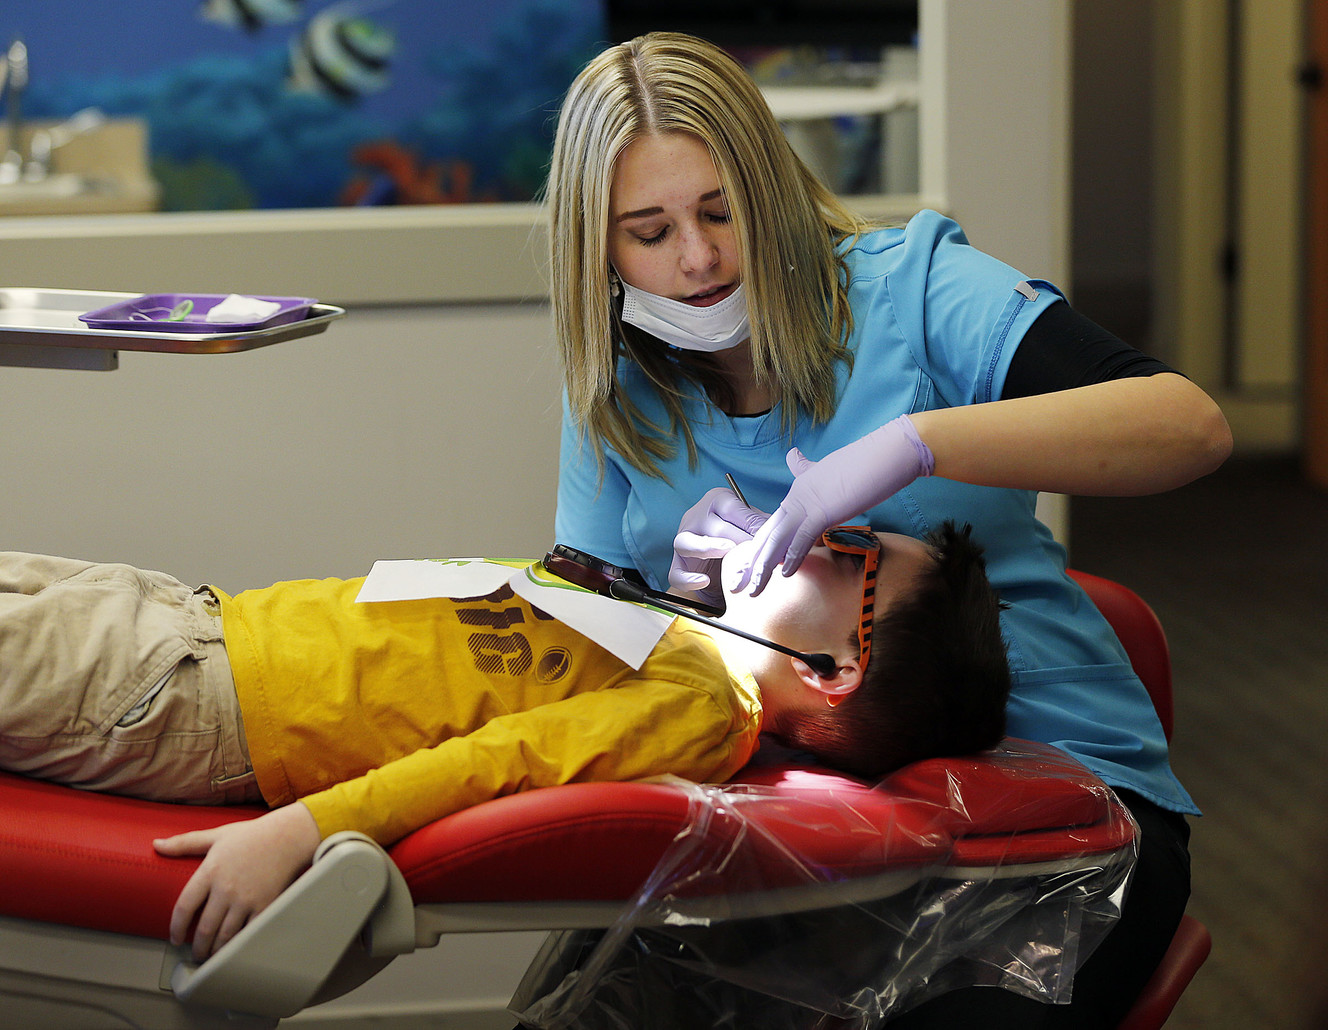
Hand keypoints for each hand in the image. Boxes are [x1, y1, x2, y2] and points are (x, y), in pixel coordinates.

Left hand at [155, 802, 320, 960]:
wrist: (289, 836)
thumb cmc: (252, 835)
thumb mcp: (217, 835)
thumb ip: (185, 842)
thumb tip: (157, 845)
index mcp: (211, 871)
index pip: (184, 906)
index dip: (176, 927)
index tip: (175, 937)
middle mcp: (226, 888)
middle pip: (204, 928)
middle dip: (198, 946)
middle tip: (195, 953)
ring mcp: (246, 899)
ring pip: (225, 935)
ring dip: (216, 950)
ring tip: (212, 955)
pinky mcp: (265, 906)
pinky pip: (248, 932)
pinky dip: (239, 944)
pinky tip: (234, 948)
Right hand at [668, 487, 769, 605]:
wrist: (725, 563)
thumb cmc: (743, 536)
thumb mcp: (753, 526)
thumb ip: (764, 525)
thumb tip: (782, 528)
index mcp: (716, 501)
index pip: (732, 508)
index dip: (751, 522)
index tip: (768, 537)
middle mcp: (695, 516)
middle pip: (713, 526)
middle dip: (738, 540)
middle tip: (757, 553)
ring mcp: (683, 539)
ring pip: (686, 543)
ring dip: (708, 547)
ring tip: (729, 552)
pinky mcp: (677, 564)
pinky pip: (676, 573)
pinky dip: (688, 579)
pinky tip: (704, 581)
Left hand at [738, 415, 933, 593]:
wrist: (884, 454)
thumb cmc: (864, 463)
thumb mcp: (828, 468)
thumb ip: (807, 468)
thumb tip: (793, 456)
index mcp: (798, 492)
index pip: (773, 525)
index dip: (759, 548)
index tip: (747, 568)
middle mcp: (796, 498)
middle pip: (767, 535)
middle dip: (751, 563)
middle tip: (736, 585)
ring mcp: (808, 504)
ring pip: (778, 540)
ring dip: (764, 568)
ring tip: (753, 590)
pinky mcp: (824, 511)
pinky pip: (803, 538)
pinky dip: (792, 557)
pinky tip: (785, 575)